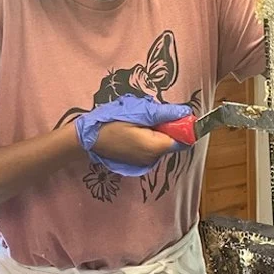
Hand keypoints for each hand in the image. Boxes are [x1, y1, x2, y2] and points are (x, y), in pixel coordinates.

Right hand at [75, 94, 191, 175]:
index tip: (175, 113)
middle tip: (152, 114)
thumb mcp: (139, 112)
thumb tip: (186, 112)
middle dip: (168, 126)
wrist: (87, 137)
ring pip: (163, 143)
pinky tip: (136, 128)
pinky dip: (150, 136)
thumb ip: (164, 114)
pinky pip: (153, 147)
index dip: (184, 126)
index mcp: (155, 147)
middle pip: (173, 141)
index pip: (183, 139)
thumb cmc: (111, 122)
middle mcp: (153, 159)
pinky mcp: (138, 160)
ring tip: (141, 120)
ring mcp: (145, 162)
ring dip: (158, 130)